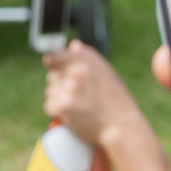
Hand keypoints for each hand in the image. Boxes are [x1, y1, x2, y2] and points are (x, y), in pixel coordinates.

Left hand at [42, 41, 147, 164]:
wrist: (121, 125)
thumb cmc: (116, 100)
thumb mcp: (106, 72)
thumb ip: (87, 57)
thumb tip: (73, 45)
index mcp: (87, 60)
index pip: (55, 55)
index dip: (51, 62)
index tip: (50, 65)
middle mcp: (77, 71)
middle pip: (52, 75)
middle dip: (60, 84)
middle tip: (78, 95)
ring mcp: (69, 88)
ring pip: (50, 91)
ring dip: (59, 99)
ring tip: (78, 105)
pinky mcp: (64, 106)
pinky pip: (49, 105)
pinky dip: (57, 112)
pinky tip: (71, 113)